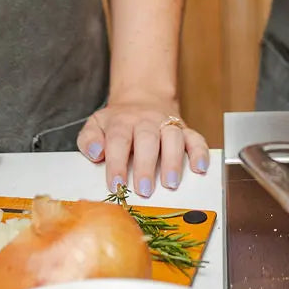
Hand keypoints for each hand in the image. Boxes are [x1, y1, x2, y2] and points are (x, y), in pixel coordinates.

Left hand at [77, 97, 209, 196]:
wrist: (142, 97)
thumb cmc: (118, 121)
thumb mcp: (96, 124)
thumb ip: (89, 139)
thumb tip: (96, 153)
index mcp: (122, 121)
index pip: (118, 140)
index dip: (117, 162)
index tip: (116, 184)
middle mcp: (146, 121)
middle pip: (147, 139)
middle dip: (146, 165)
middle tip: (144, 190)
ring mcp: (167, 124)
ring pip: (173, 137)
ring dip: (173, 160)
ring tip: (170, 182)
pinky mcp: (184, 129)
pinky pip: (195, 137)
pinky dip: (200, 152)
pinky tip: (199, 167)